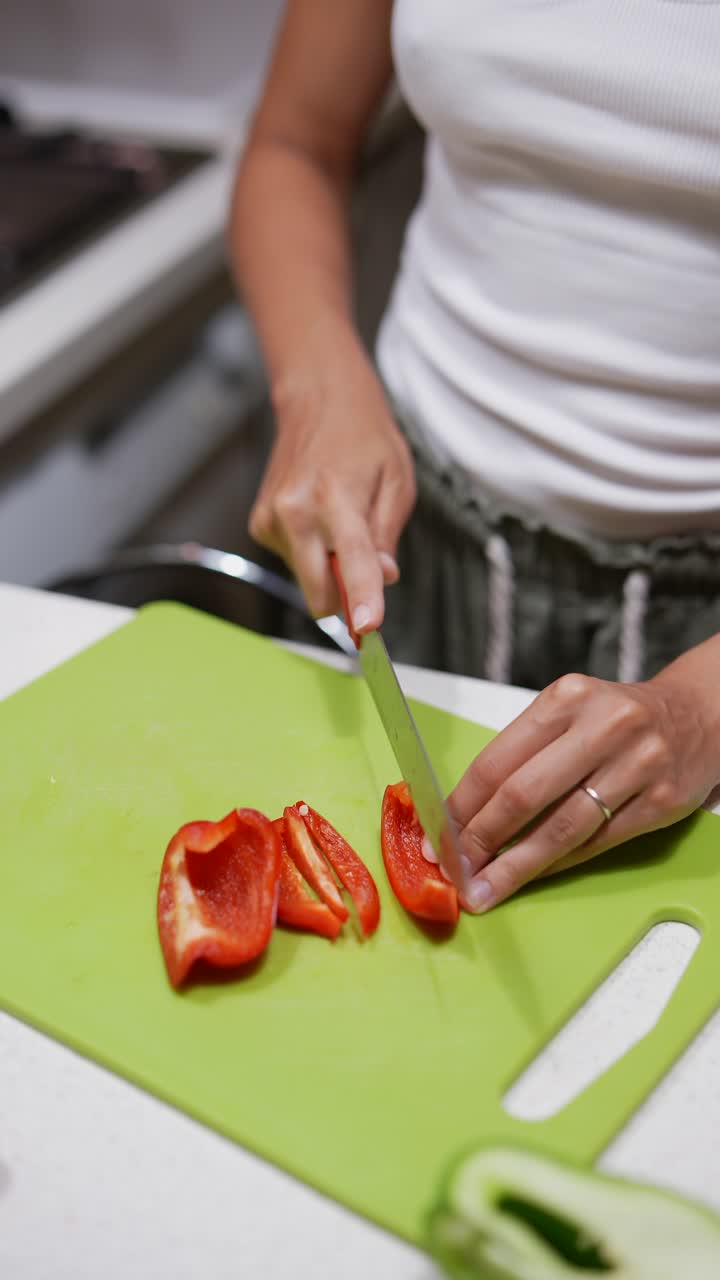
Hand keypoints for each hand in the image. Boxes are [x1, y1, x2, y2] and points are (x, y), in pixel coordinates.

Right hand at [250, 344, 415, 630]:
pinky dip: (311, 551)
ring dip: (329, 566)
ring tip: (340, 519)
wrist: (319, 402)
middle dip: (345, 597)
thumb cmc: (364, 439)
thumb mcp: (398, 483)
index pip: (352, 560)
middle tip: (368, 577)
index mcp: (337, 497)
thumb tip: (383, 579)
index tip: (366, 629)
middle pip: (320, 589)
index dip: (362, 599)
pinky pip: (294, 561)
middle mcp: (296, 510)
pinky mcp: (259, 524)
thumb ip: (387, 536)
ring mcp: (272, 518)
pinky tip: (317, 517)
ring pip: (308, 579)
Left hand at [447, 657, 719, 912]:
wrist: (698, 715)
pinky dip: (558, 864)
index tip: (438, 837)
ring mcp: (638, 764)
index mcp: (567, 698)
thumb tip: (465, 812)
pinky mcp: (662, 801)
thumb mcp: (570, 711)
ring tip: (486, 889)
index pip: (498, 761)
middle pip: (524, 795)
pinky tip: (532, 876)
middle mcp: (605, 726)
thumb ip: (524, 752)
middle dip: (481, 840)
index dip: (461, 806)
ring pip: (562, 828)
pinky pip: (597, 842)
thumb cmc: (618, 718)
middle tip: (456, 870)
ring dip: (516, 866)